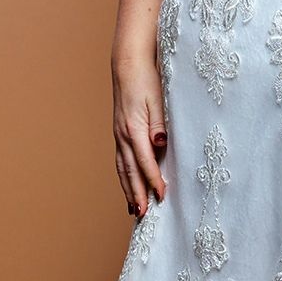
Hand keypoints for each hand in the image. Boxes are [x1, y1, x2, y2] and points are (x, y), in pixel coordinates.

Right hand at [111, 52, 168, 216]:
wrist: (128, 66)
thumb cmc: (147, 81)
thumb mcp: (158, 100)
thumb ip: (159, 124)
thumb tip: (160, 144)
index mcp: (134, 128)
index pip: (145, 161)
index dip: (153, 180)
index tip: (163, 196)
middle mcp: (123, 135)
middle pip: (130, 171)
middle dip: (137, 193)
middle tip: (144, 214)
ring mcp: (119, 135)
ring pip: (122, 169)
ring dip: (128, 190)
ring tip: (134, 208)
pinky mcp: (119, 134)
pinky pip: (120, 161)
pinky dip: (124, 177)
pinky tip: (128, 185)